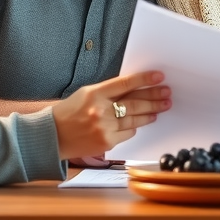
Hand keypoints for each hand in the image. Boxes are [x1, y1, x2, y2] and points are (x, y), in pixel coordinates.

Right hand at [51, 71, 170, 159]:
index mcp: (95, 93)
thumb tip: (134, 88)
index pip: (126, 83)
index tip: (160, 76)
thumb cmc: (70, 112)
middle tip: (167, 94)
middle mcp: (100, 110)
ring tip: (161, 108)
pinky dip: (133, 128)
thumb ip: (109, 92)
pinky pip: (127, 133)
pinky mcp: (106, 142)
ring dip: (150, 113)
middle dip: (154, 98)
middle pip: (135, 102)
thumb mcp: (87, 94)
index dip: (145, 79)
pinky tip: (139, 123)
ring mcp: (104, 128)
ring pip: (134, 119)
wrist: (52, 135)